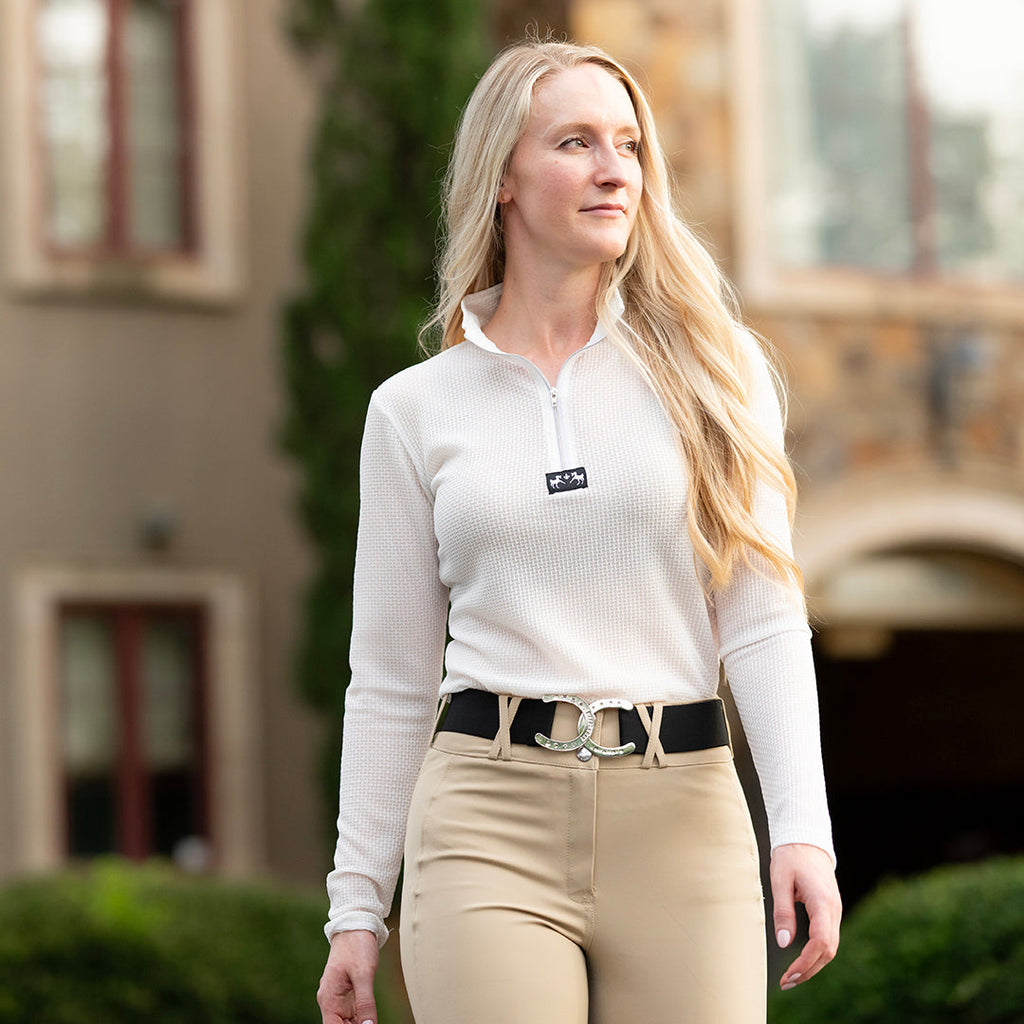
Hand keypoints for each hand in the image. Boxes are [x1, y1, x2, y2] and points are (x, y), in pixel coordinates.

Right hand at [317, 929, 379, 1023]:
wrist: (356, 925)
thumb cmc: (357, 945)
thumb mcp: (364, 974)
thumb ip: (365, 1002)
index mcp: (328, 998)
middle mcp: (330, 1000)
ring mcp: (338, 997)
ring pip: (347, 1022)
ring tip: (373, 1022)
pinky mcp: (347, 993)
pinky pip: (352, 1013)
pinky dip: (361, 1019)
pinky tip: (371, 1019)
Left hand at [770, 843, 840, 990]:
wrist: (806, 840)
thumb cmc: (791, 856)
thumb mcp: (780, 880)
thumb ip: (783, 912)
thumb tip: (784, 943)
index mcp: (822, 902)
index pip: (821, 942)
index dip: (806, 962)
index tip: (789, 974)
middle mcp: (834, 910)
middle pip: (828, 951)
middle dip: (809, 970)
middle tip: (787, 982)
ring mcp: (835, 911)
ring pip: (830, 947)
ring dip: (813, 965)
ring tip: (792, 977)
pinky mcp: (831, 911)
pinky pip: (828, 938)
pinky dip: (817, 954)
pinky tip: (802, 961)